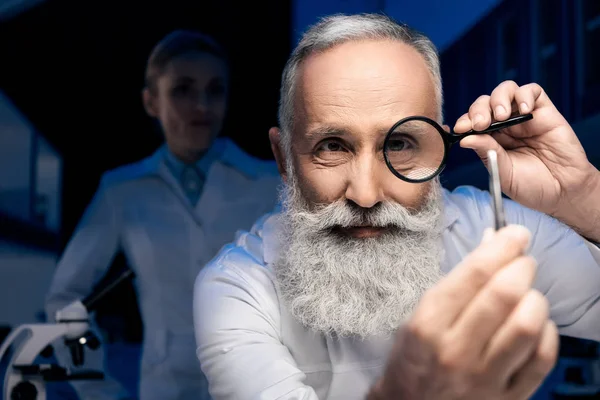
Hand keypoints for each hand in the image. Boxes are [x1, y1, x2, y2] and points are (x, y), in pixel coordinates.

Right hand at [369, 225, 558, 399]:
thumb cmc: (415, 357)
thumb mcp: (421, 314)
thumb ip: (457, 282)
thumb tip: (493, 243)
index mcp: (428, 324)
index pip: (473, 274)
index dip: (501, 247)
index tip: (515, 234)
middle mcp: (455, 350)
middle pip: (504, 295)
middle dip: (521, 266)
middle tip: (523, 261)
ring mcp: (482, 377)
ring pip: (527, 326)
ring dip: (535, 300)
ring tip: (528, 295)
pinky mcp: (506, 398)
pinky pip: (541, 359)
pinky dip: (546, 333)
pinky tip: (536, 325)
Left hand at [453, 81, 599, 235]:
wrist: (563, 192)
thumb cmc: (532, 185)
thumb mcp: (503, 172)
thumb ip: (487, 153)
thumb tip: (465, 139)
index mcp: (490, 140)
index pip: (471, 122)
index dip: (464, 121)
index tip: (459, 129)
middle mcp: (504, 126)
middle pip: (485, 103)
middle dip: (478, 110)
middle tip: (480, 124)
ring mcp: (523, 117)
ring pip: (506, 91)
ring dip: (498, 99)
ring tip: (501, 115)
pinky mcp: (545, 111)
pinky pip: (532, 91)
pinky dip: (524, 95)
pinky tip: (524, 110)